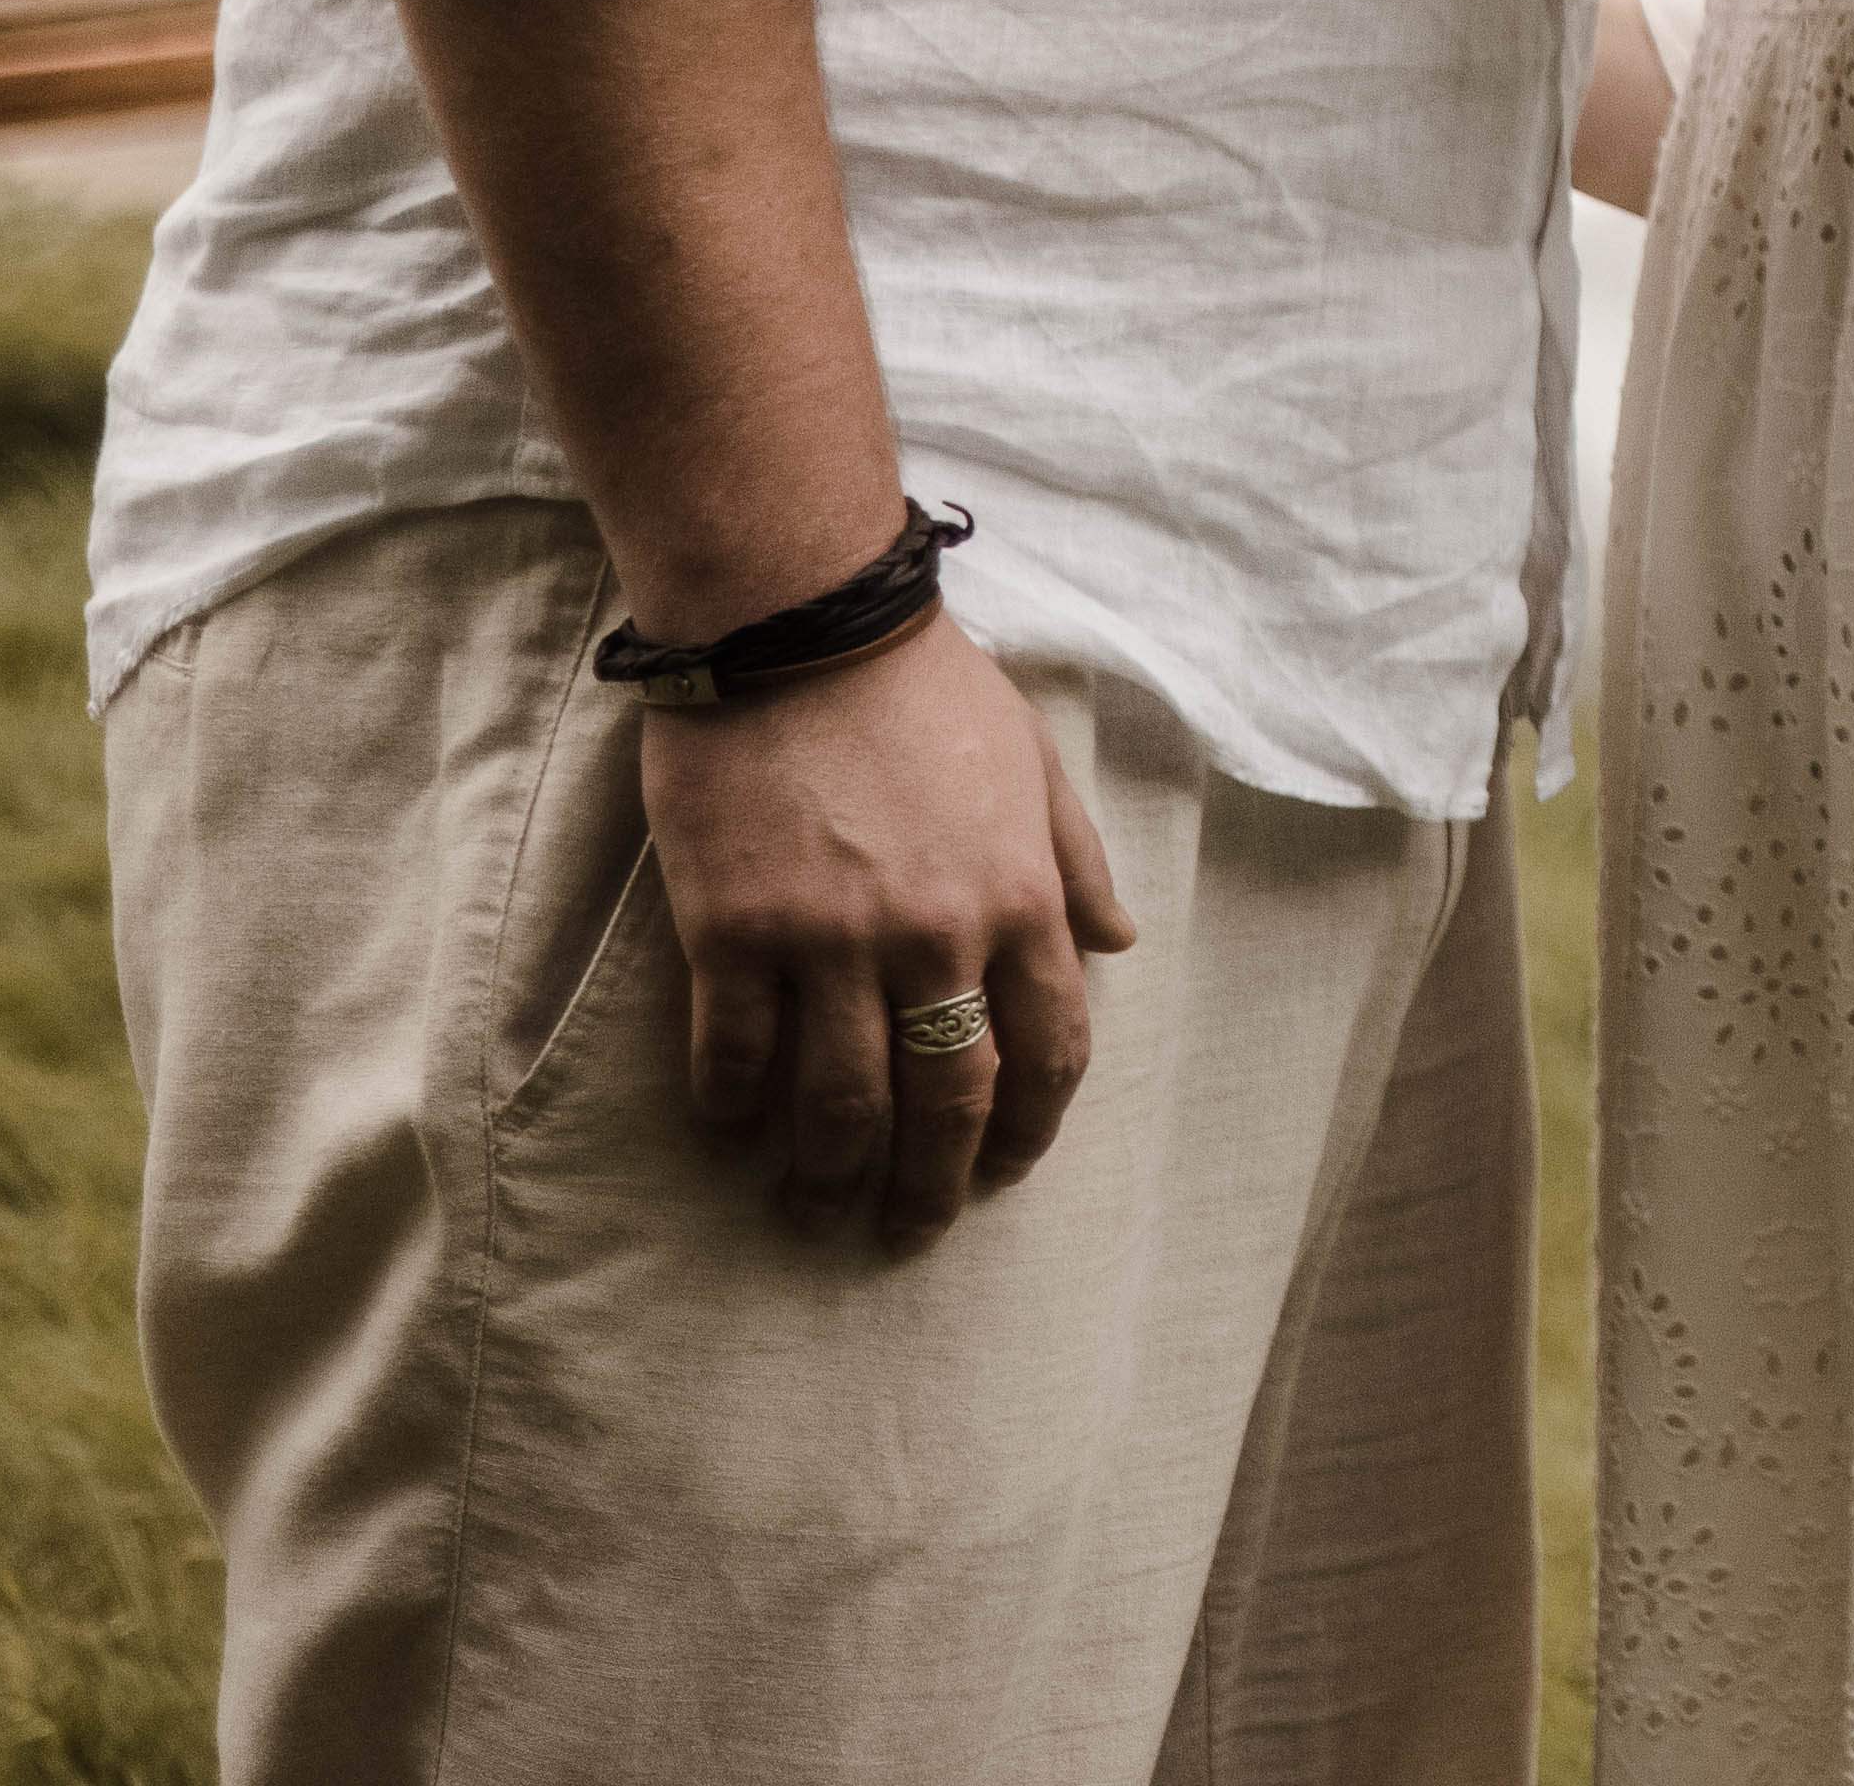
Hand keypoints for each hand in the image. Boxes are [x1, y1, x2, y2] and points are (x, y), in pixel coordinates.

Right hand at [636, 611, 1137, 1249]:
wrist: (802, 623)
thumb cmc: (923, 687)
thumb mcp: (1034, 760)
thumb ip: (1075, 861)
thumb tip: (1121, 945)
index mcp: (1018, 896)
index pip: (1049, 1048)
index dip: (1029, 1127)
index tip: (1006, 1170)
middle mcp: (935, 935)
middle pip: (945, 1100)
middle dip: (932, 1185)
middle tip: (909, 1231)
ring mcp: (831, 939)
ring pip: (838, 1103)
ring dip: (830, 1175)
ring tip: (816, 1210)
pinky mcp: (735, 930)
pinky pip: (737, 1055)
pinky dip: (733, 1110)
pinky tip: (732, 1134)